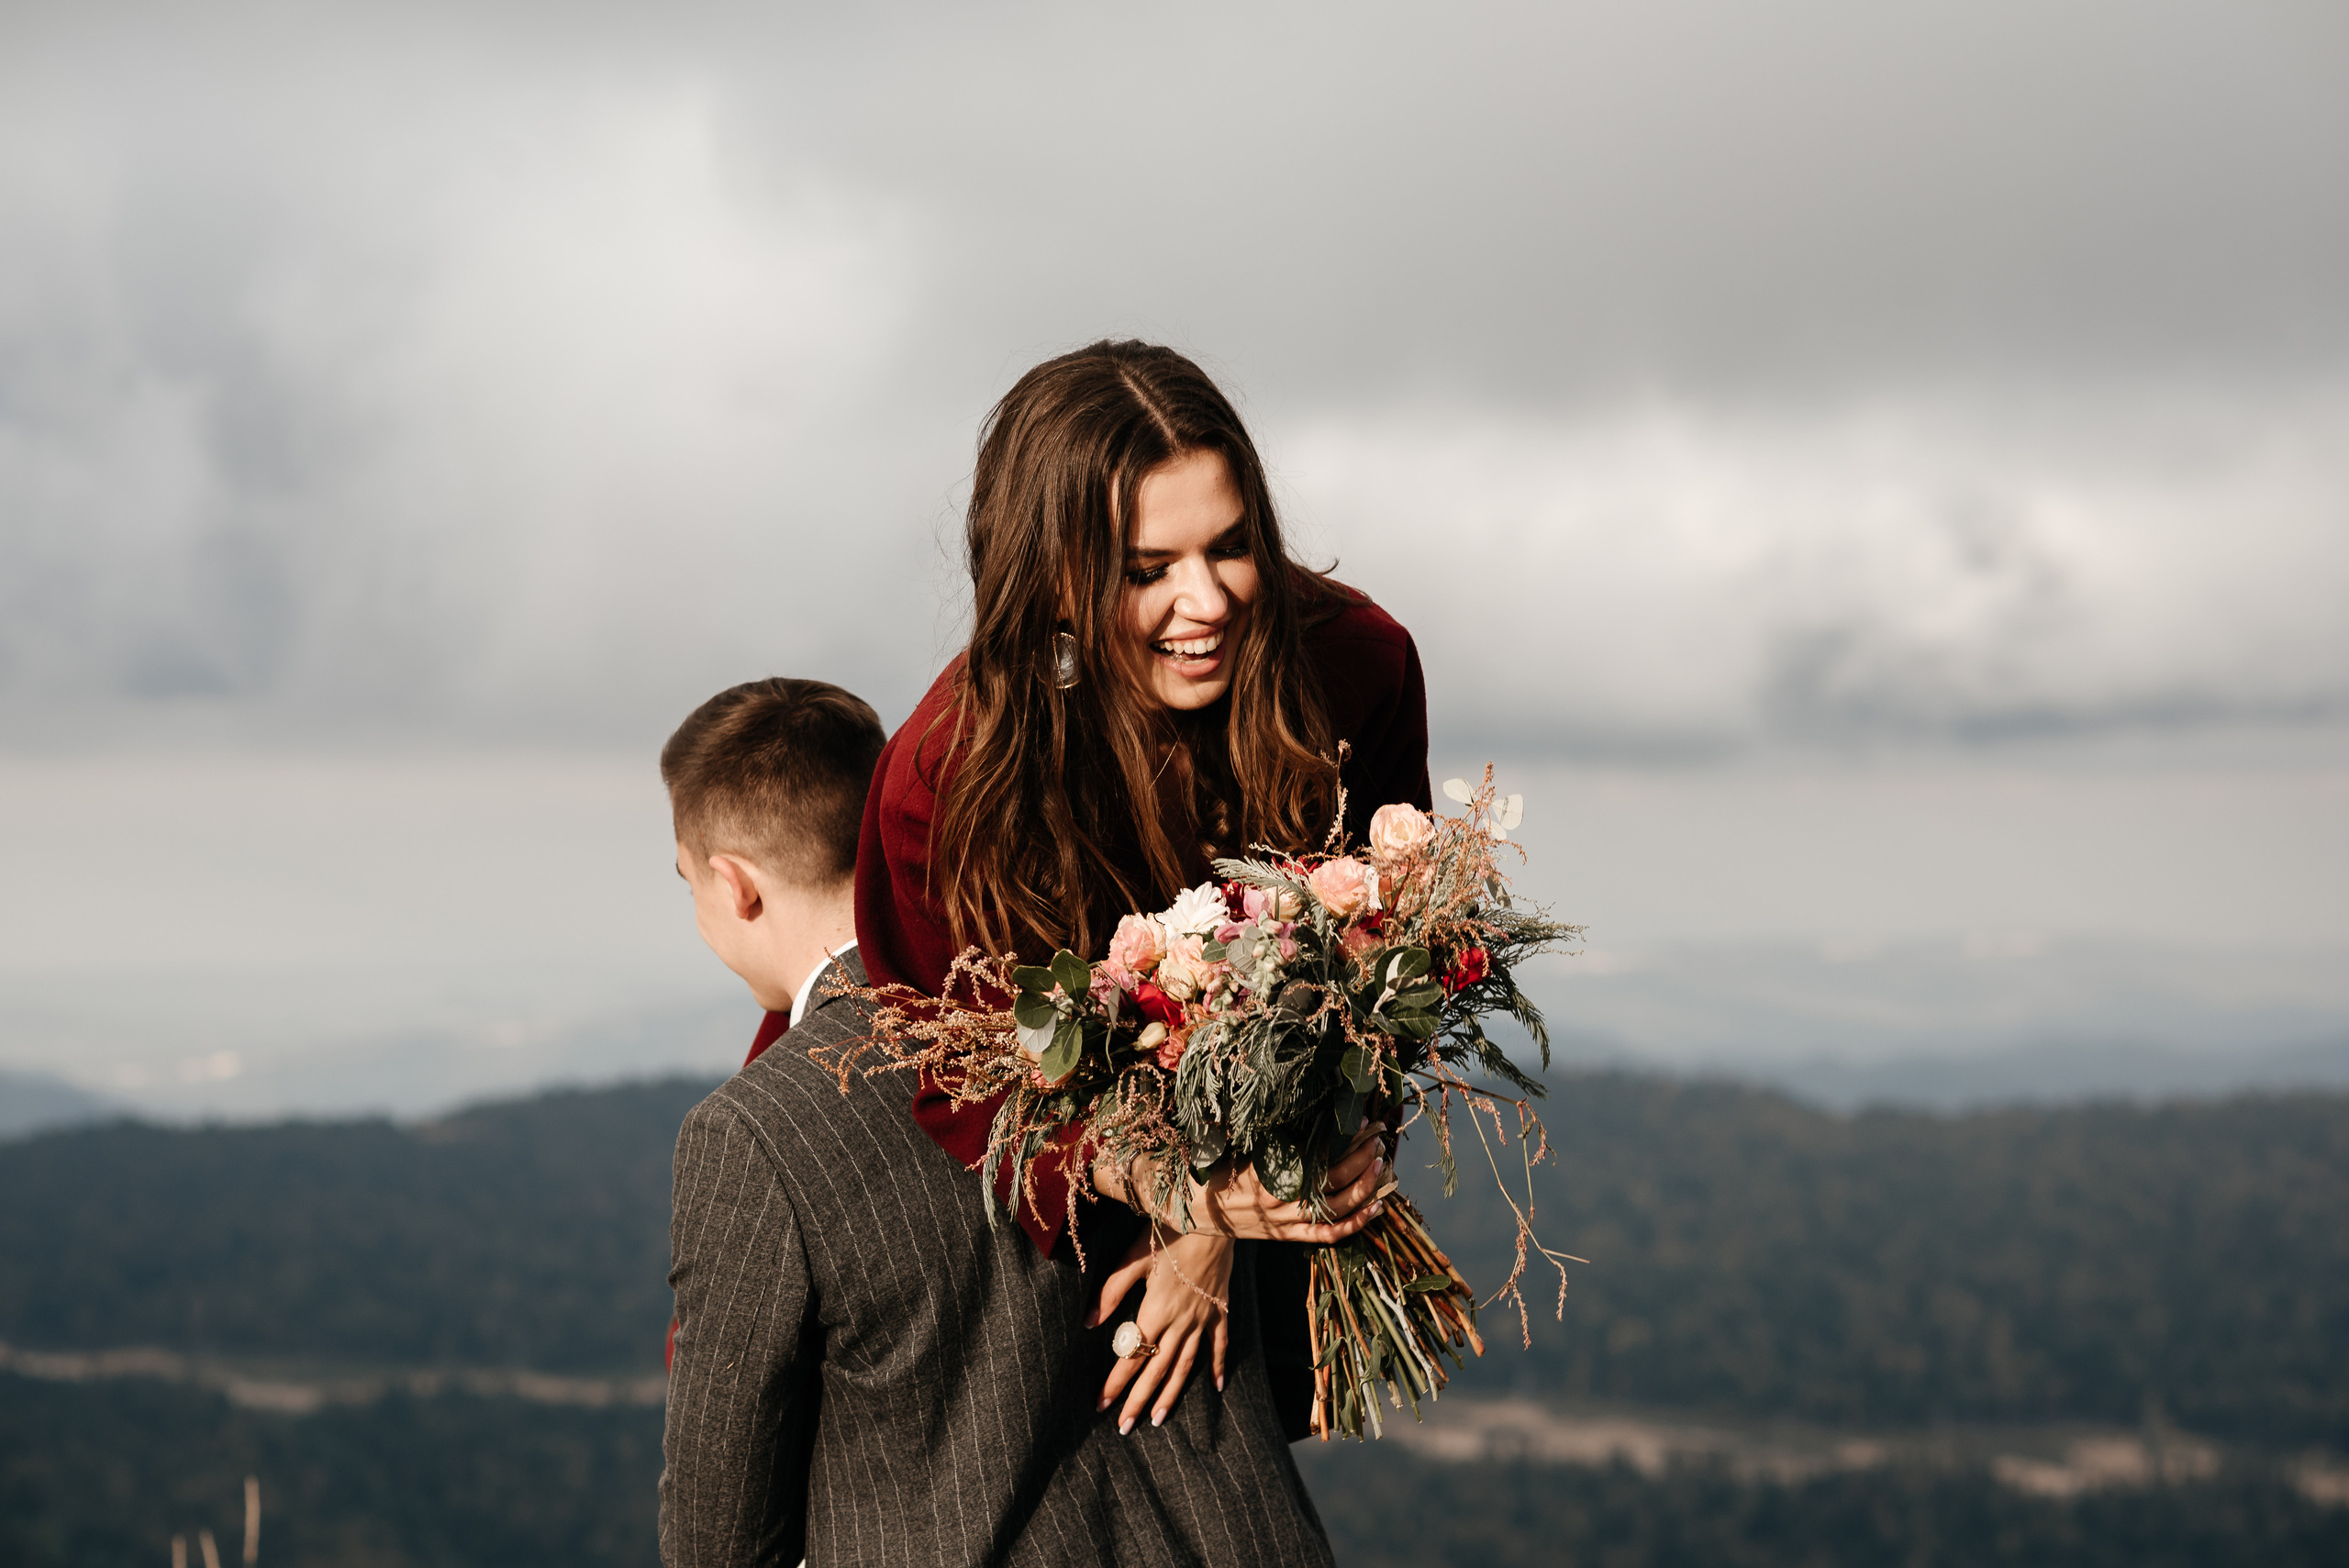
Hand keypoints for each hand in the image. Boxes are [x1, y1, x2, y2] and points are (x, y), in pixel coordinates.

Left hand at [1091, 1226, 1232, 1433]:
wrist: (1214, 1219)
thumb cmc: (1170, 1232)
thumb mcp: (1135, 1257)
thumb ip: (1112, 1291)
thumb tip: (1088, 1322)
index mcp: (1156, 1311)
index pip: (1131, 1356)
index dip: (1115, 1382)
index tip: (1100, 1405)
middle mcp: (1180, 1322)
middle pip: (1156, 1369)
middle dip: (1138, 1400)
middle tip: (1125, 1427)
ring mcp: (1202, 1318)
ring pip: (1185, 1365)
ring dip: (1171, 1394)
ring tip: (1159, 1420)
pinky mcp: (1219, 1310)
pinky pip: (1218, 1344)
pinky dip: (1217, 1366)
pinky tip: (1216, 1387)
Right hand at [1093, 1124, 1389, 1242]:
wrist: (1189, 1209)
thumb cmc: (1210, 1167)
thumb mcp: (1231, 1142)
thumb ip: (1259, 1127)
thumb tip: (1283, 1097)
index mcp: (1267, 1172)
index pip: (1318, 1155)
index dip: (1345, 1139)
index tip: (1364, 1120)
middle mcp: (1281, 1200)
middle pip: (1335, 1179)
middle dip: (1362, 1155)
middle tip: (1378, 1135)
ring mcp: (1286, 1222)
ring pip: (1338, 1208)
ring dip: (1365, 1186)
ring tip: (1381, 1164)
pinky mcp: (1287, 1236)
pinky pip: (1328, 1234)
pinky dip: (1355, 1224)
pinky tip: (1376, 1209)